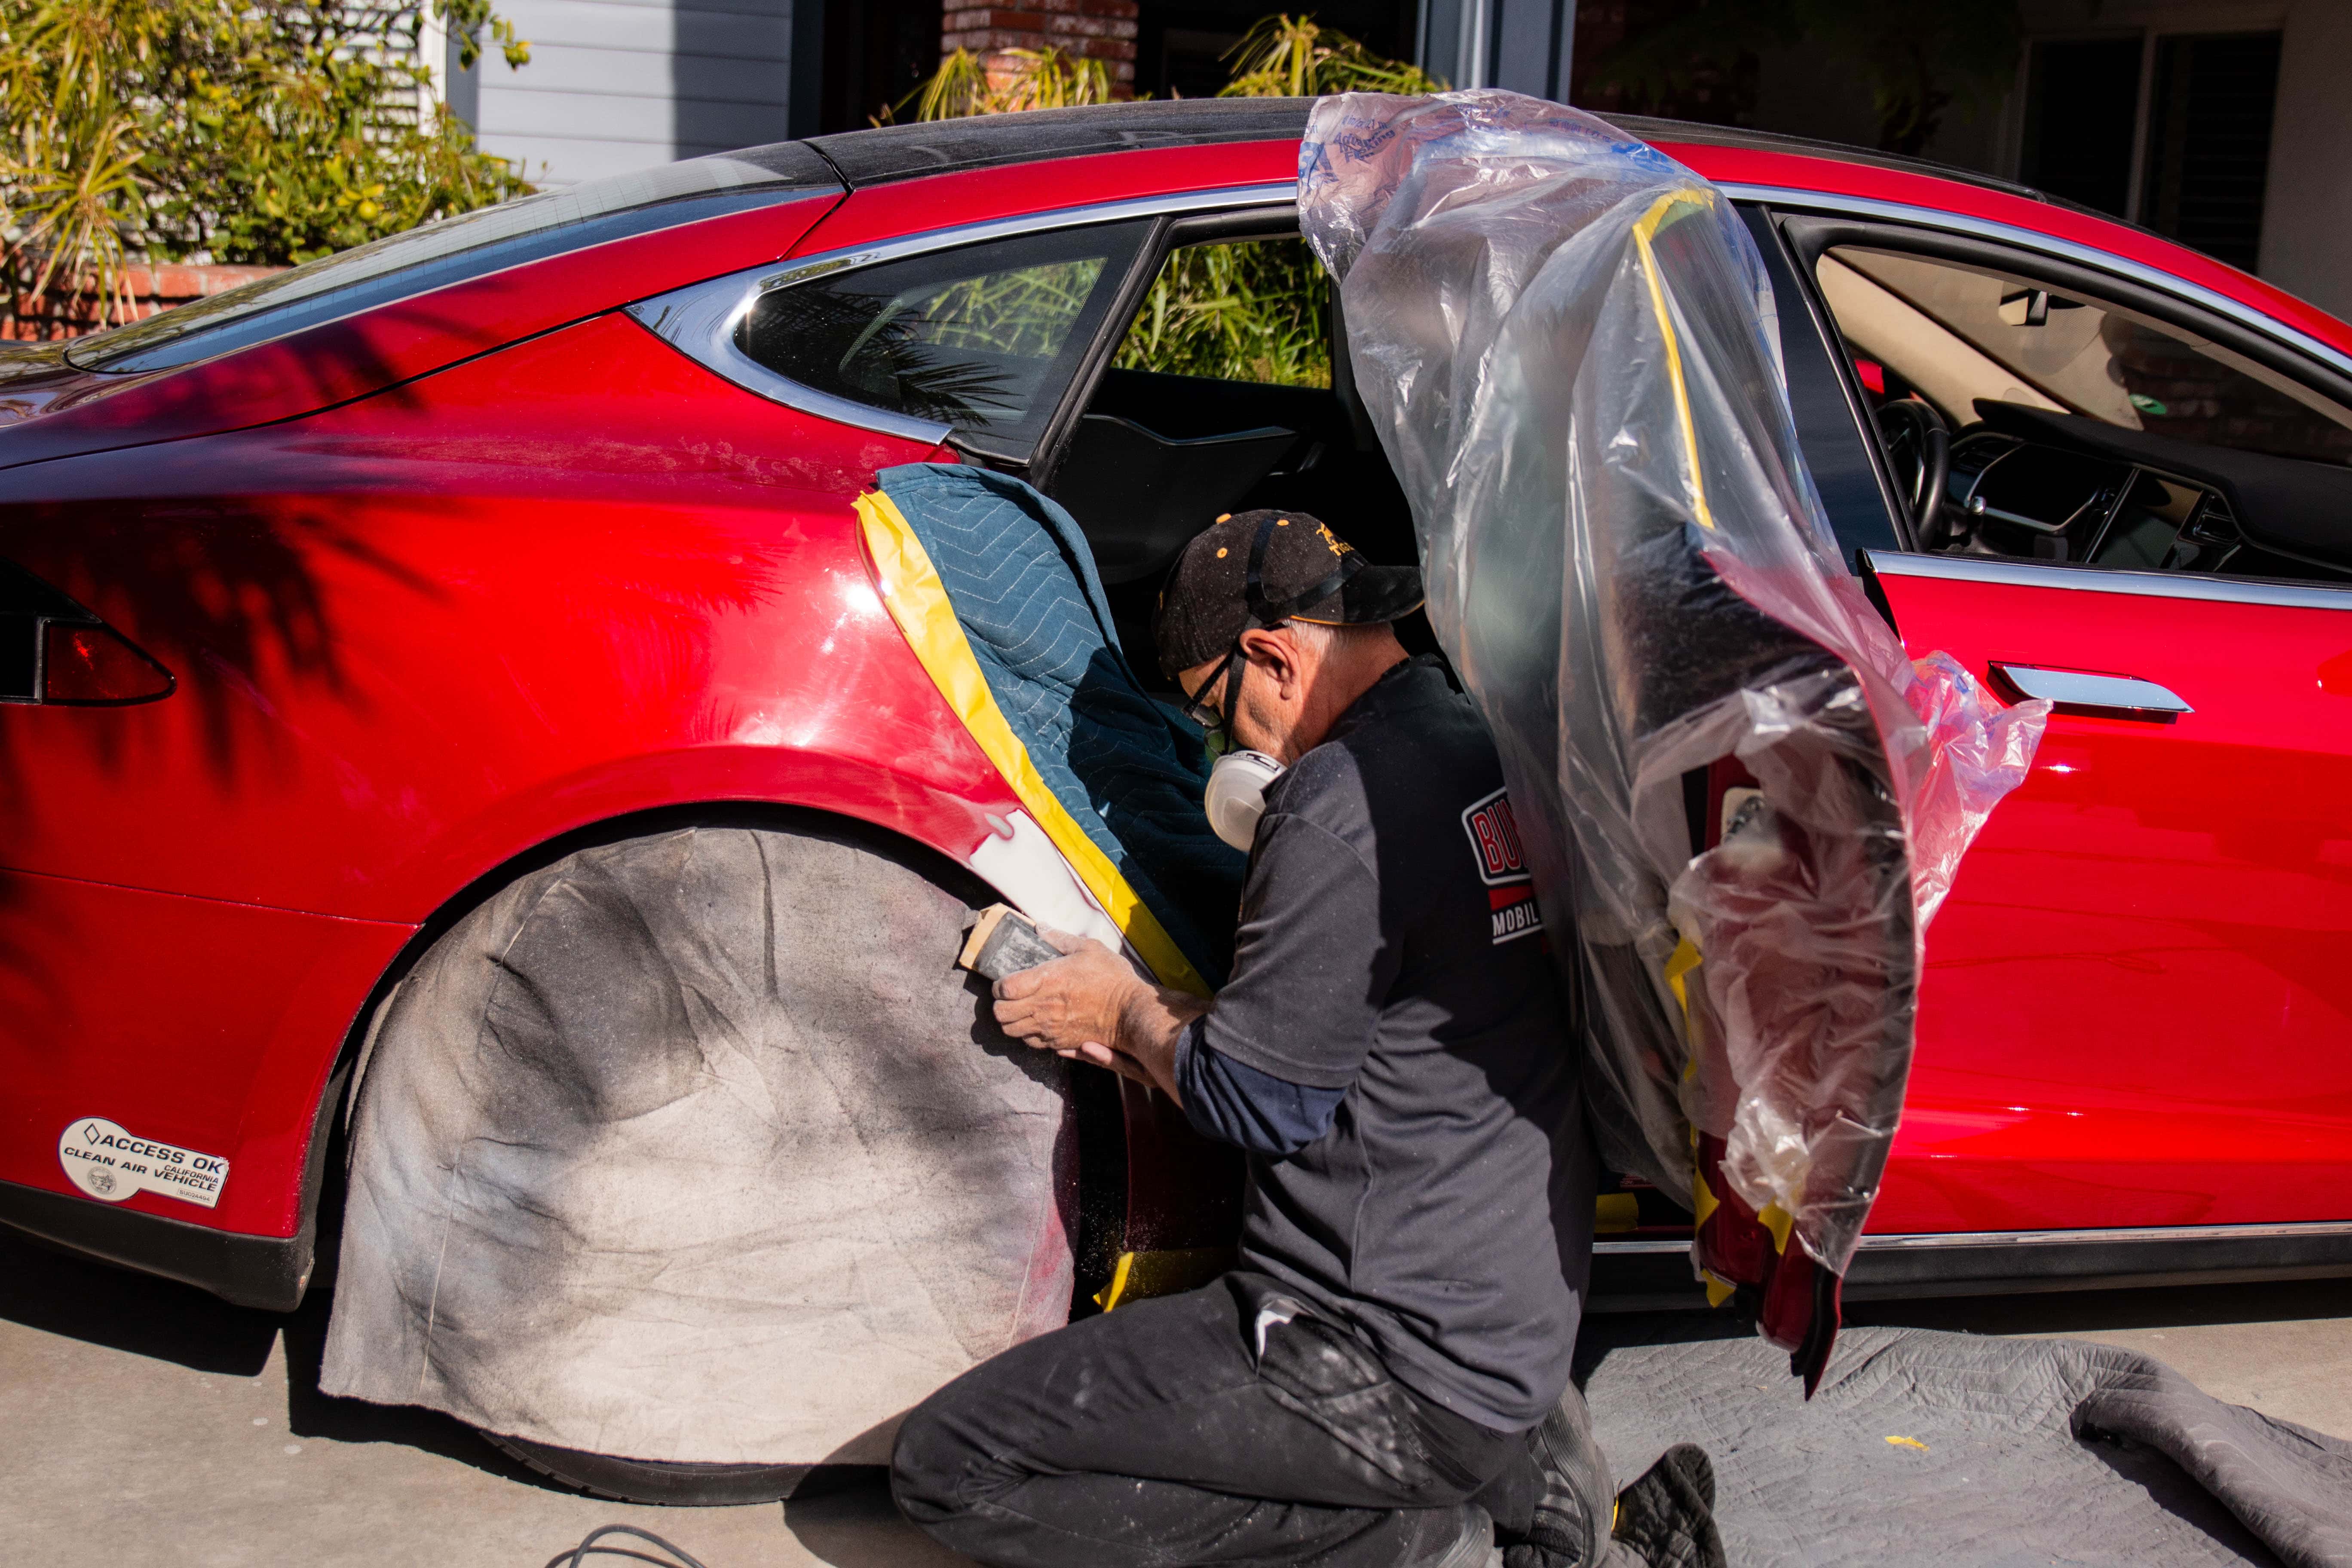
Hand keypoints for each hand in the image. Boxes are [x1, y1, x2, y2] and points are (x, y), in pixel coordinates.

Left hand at [992, 928, 1146, 1059]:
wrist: (1130, 1012)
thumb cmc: (1111, 978)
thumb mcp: (1088, 948)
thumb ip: (1059, 938)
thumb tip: (1040, 927)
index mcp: (1046, 980)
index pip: (1004, 988)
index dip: (999, 985)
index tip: (1005, 982)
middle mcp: (1043, 1007)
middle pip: (1000, 1014)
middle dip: (1000, 1005)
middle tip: (1009, 998)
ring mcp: (1050, 1028)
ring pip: (1011, 1031)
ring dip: (1011, 1021)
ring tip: (1020, 1011)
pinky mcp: (1059, 1042)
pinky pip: (1030, 1042)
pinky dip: (1027, 1034)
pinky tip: (1037, 1023)